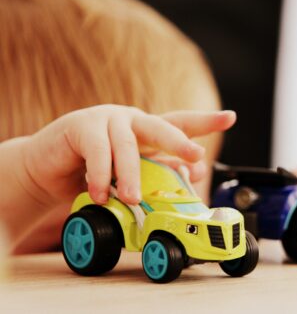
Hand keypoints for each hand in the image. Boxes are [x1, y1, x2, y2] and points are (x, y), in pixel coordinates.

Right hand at [21, 104, 235, 206]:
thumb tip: (192, 174)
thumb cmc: (93, 173)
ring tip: (134, 198)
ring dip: (132, 175)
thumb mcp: (130, 175)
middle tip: (195, 155)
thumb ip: (157, 172)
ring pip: (128, 146)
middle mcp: (131, 120)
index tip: (231, 117)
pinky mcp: (80, 126)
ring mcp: (106, 119)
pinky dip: (101, 176)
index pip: (180, 123)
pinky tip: (101, 194)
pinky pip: (97, 152)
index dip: (206, 121)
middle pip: (161, 126)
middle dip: (180, 141)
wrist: (46, 171)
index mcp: (147, 130)